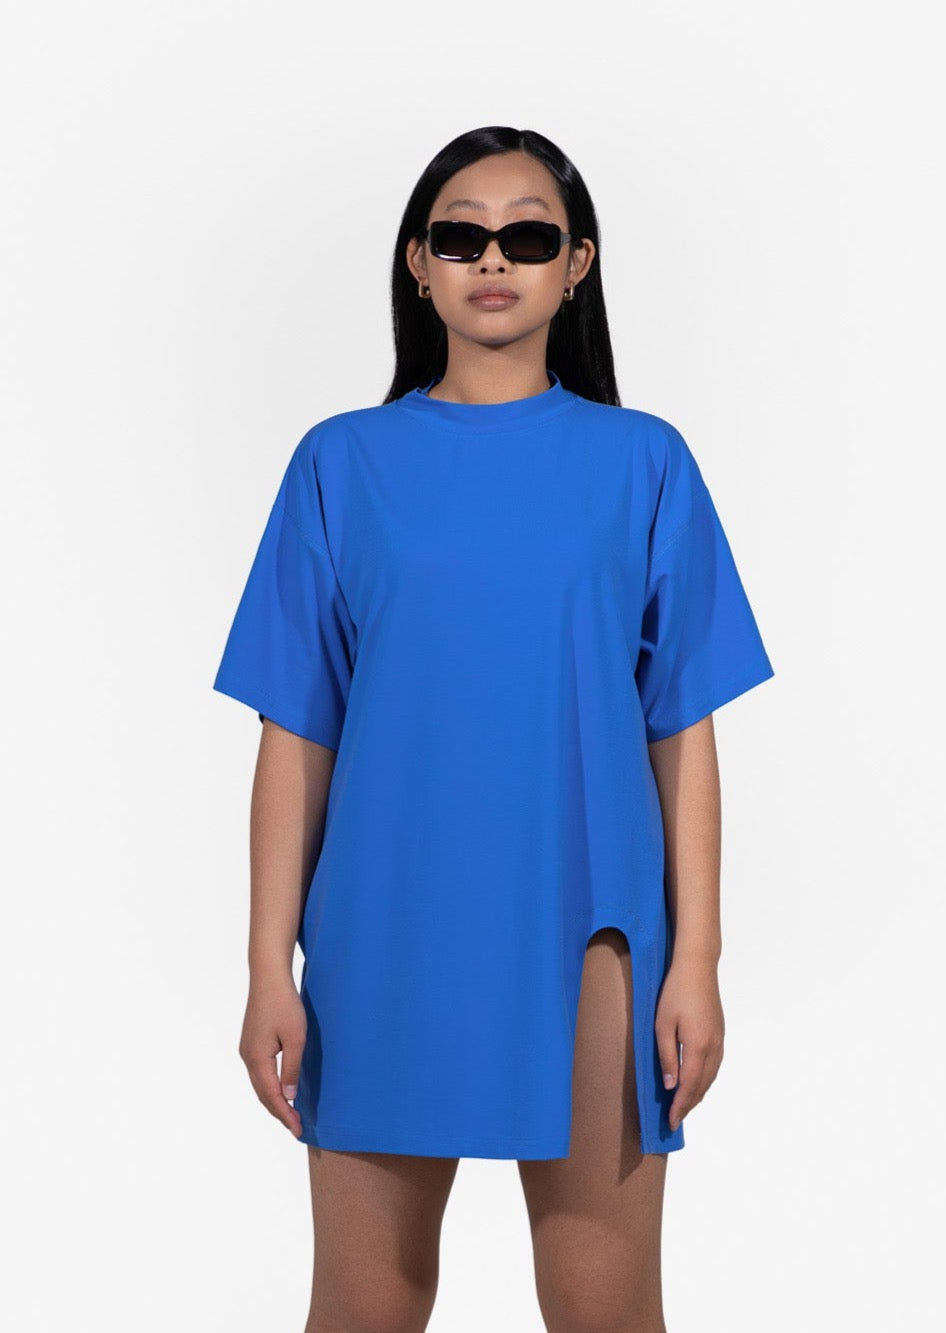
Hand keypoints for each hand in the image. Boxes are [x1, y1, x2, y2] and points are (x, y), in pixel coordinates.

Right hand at [239, 972, 306, 1137]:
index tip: (298, 1131)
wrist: (268, 977)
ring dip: (274, 1101)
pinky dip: (270, 1086)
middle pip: (262, 1094)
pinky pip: (259, 1073)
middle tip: (296, 1128)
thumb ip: (291, 1069)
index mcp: (257, 1058)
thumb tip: (288, 1097)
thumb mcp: (296, 1037)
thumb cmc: (284, 1003)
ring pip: (260, 1084)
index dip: (285, 1115)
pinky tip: (281, 1090)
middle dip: (279, 1112)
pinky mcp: (251, 1043)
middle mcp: (248, 1057)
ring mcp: (247, 1050)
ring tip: (290, 1114)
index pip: (271, 1096)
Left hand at [654, 954, 724, 1133]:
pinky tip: (696, 1081)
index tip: (671, 1122)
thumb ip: (667, 1056)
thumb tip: (671, 1085)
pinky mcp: (720, 1034)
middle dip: (689, 1105)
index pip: (688, 1087)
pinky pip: (714, 1066)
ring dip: (698, 1094)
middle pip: (702, 1086)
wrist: (698, 968)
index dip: (680, 1107)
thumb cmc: (675, 993)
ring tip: (684, 1105)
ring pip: (710, 1077)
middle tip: (675, 1120)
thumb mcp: (662, 1024)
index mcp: (698, 1047)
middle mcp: (713, 1048)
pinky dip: (705, 1080)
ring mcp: (719, 1041)